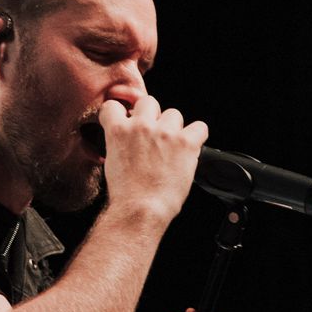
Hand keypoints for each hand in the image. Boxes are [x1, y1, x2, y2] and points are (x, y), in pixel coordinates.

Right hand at [100, 96, 207, 224]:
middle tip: (153, 136)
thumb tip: (129, 140)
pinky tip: (190, 148)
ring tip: (171, 148)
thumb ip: (120, 144)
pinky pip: (200, 127)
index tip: (127, 120)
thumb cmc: (126, 194)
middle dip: (151, 116)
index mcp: (118, 132)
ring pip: (174, 114)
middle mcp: (141, 127)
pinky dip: (197, 136)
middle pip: (148, 102)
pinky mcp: (186, 143)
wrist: (140, 209)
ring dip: (173, 128)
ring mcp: (164, 133)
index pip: (113, 106)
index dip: (121, 113)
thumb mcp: (112, 163)